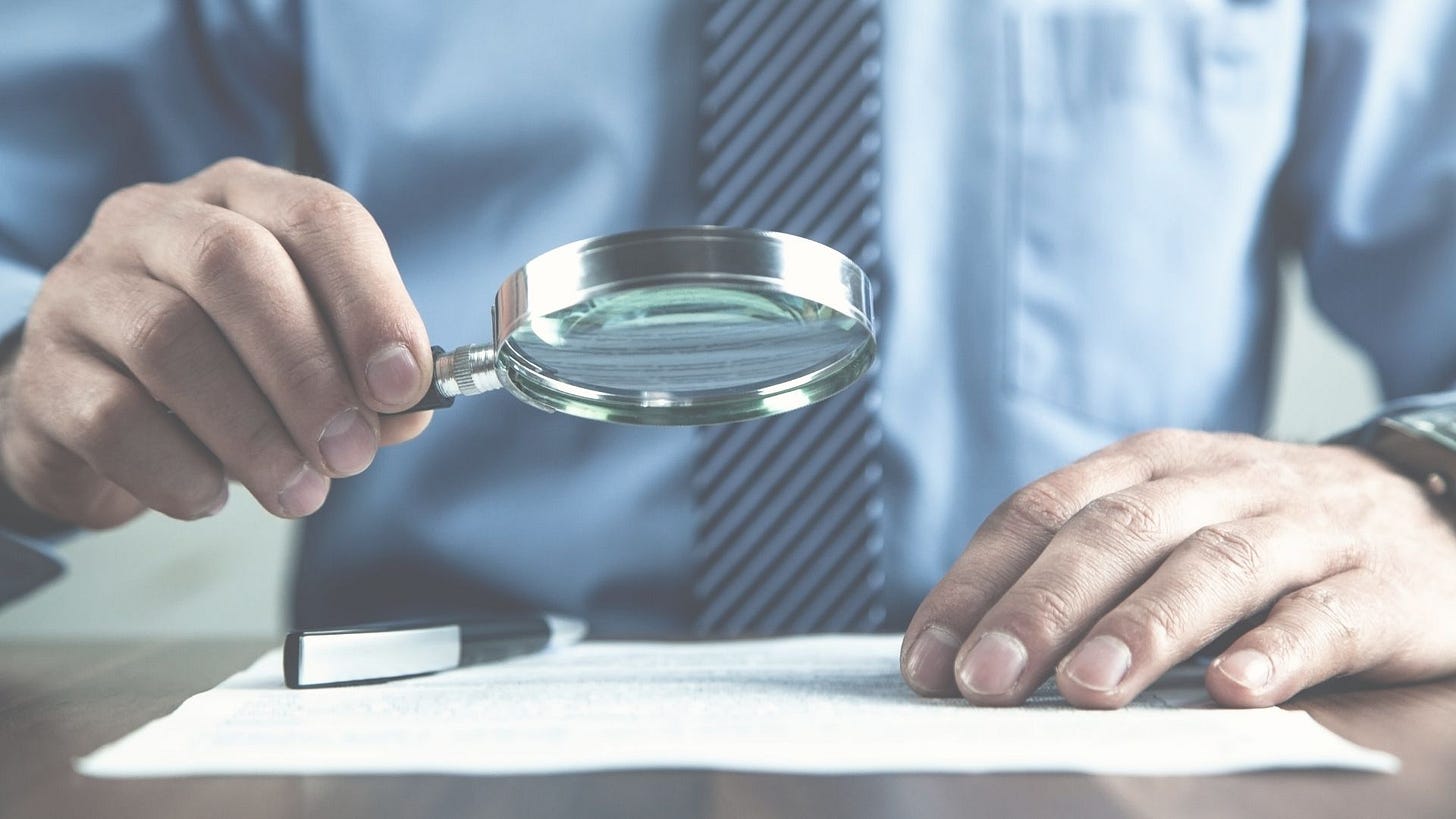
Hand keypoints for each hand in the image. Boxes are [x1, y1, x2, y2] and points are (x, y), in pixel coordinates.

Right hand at [0, 158, 432, 526]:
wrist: (97, 413)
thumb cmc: (229, 370)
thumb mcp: (309, 360)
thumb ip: (366, 380)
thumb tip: (411, 409)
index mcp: (244, 200)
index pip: (316, 218)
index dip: (370, 302)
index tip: (403, 386)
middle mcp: (158, 222)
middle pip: (236, 265)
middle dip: (308, 370)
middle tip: (349, 453)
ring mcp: (88, 288)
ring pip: (171, 340)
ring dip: (253, 431)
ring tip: (298, 491)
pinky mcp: (45, 370)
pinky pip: (112, 416)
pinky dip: (178, 468)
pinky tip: (212, 495)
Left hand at [900, 429, 1455, 707]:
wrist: (1429, 509)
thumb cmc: (1262, 535)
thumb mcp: (1167, 526)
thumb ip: (1084, 570)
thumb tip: (970, 649)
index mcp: (1147, 466)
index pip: (1041, 512)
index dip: (977, 584)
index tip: (929, 658)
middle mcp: (1216, 483)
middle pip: (1116, 534)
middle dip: (1042, 608)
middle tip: (987, 680)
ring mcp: (1301, 527)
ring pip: (1213, 566)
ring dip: (1144, 627)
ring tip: (1089, 689)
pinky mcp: (1382, 583)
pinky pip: (1328, 613)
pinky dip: (1280, 648)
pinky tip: (1237, 690)